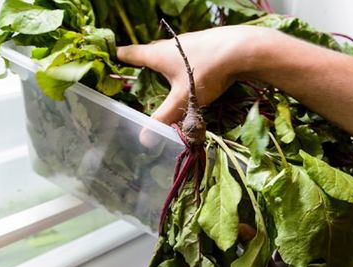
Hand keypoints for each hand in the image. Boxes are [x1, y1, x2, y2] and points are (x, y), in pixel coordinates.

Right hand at [116, 25, 275, 123]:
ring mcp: (188, 42)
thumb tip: (144, 139)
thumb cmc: (207, 71)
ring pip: (168, 53)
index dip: (119, 56)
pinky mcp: (205, 45)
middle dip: (141, 62)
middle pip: (149, 52)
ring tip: (160, 76)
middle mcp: (169, 45)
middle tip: (134, 71)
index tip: (110, 57)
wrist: (242, 49)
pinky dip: (180, 64)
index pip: (131, 53)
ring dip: (163, 63)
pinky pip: (184, 55)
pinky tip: (189, 74)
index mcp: (158, 54)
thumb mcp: (183, 99)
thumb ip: (164, 118)